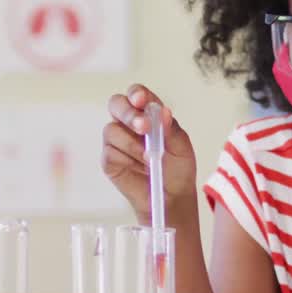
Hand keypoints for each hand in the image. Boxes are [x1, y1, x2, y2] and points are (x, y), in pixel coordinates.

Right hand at [103, 84, 197, 222]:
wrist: (172, 198)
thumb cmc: (178, 169)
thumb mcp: (182, 148)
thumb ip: (171, 130)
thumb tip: (163, 112)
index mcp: (148, 114)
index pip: (137, 95)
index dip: (137, 94)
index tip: (142, 100)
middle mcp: (129, 123)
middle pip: (116, 104)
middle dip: (129, 113)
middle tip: (144, 127)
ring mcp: (117, 141)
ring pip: (112, 130)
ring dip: (133, 144)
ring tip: (150, 158)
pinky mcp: (109, 160)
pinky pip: (109, 152)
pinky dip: (126, 159)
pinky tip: (139, 167)